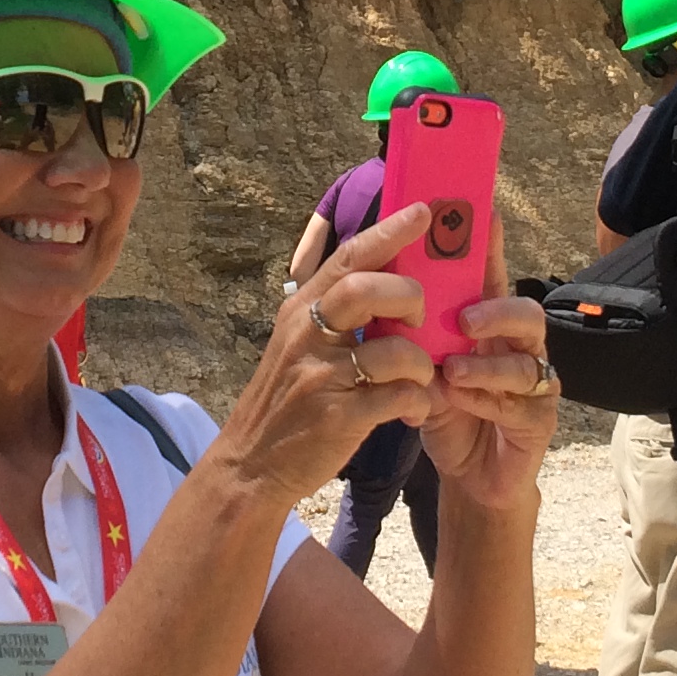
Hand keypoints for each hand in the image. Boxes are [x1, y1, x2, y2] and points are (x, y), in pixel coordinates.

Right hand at [211, 201, 460, 507]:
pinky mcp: (338, 418)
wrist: (252, 464)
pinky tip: (413, 411)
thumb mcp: (299, 344)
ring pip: (394, 350)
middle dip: (409, 295)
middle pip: (366, 289)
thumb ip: (335, 313)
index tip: (425, 211)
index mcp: (301, 311)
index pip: (348, 257)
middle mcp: (307, 336)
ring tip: (421, 379)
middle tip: (422, 317)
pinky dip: (417, 402)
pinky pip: (398, 397)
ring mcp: (321, 376)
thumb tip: (389, 277)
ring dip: (422, 365)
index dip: (390, 231)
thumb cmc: (287, 400)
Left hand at [419, 200, 556, 511]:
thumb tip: (378, 287)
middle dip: (497, 310)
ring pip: (528, 362)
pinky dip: (485, 400)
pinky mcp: (538, 422)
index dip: (490, 246)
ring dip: (488, 364)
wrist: (470, 476)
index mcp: (489, 327)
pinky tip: (460, 400)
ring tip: (453, 369)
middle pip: (527, 313)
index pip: (492, 279)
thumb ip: (412, 332)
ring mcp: (534, 385)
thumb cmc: (450, 411)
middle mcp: (518, 349)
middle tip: (465, 318)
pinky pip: (520, 406)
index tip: (483, 211)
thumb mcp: (424, 365)